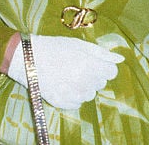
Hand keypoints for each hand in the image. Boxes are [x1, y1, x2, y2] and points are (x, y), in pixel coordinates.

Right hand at [6, 34, 123, 109]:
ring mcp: (73, 95)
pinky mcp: (63, 103)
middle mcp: (83, 82)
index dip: (104, 67)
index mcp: (90, 66)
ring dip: (83, 86)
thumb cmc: (56, 47)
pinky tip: (62, 83)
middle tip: (77, 66)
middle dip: (93, 75)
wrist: (29, 58)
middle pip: (100, 83)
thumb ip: (102, 53)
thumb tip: (120, 60)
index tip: (94, 63)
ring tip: (68, 74)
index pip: (111, 73)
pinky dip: (72, 95)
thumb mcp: (80, 45)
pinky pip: (77, 102)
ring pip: (89, 94)